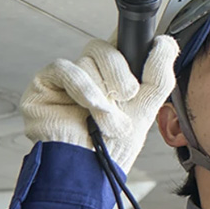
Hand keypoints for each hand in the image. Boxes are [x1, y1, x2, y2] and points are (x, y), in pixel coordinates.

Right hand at [20, 36, 178, 173]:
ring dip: (103, 92)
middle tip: (128, 96)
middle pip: (104, 48)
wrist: (90, 168)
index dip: (129, 39)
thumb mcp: (148, 106)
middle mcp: (88, 73)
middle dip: (120, 72)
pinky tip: (90, 106)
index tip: (147, 45)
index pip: (119, 44)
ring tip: (107, 118)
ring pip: (87, 59)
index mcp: (113, 75)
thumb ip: (159, 74)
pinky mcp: (43, 85)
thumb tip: (166, 43)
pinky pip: (65, 68)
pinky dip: (83, 87)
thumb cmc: (115, 145)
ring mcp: (65, 79)